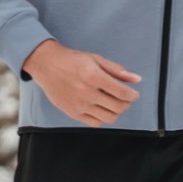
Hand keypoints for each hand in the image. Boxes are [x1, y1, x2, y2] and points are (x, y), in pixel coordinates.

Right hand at [22, 40, 140, 127]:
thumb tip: (137, 79)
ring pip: (109, 118)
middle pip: (119, 107)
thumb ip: (117, 70)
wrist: (46, 65)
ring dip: (116, 111)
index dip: (133, 95)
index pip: (123, 93)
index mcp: (94, 76)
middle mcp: (87, 92)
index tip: (133, 94)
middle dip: (127, 103)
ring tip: (112, 102)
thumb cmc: (72, 60)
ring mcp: (79, 105)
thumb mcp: (95, 58)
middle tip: (124, 98)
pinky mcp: (73, 113)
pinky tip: (100, 107)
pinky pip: (95, 123)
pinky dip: (102, 117)